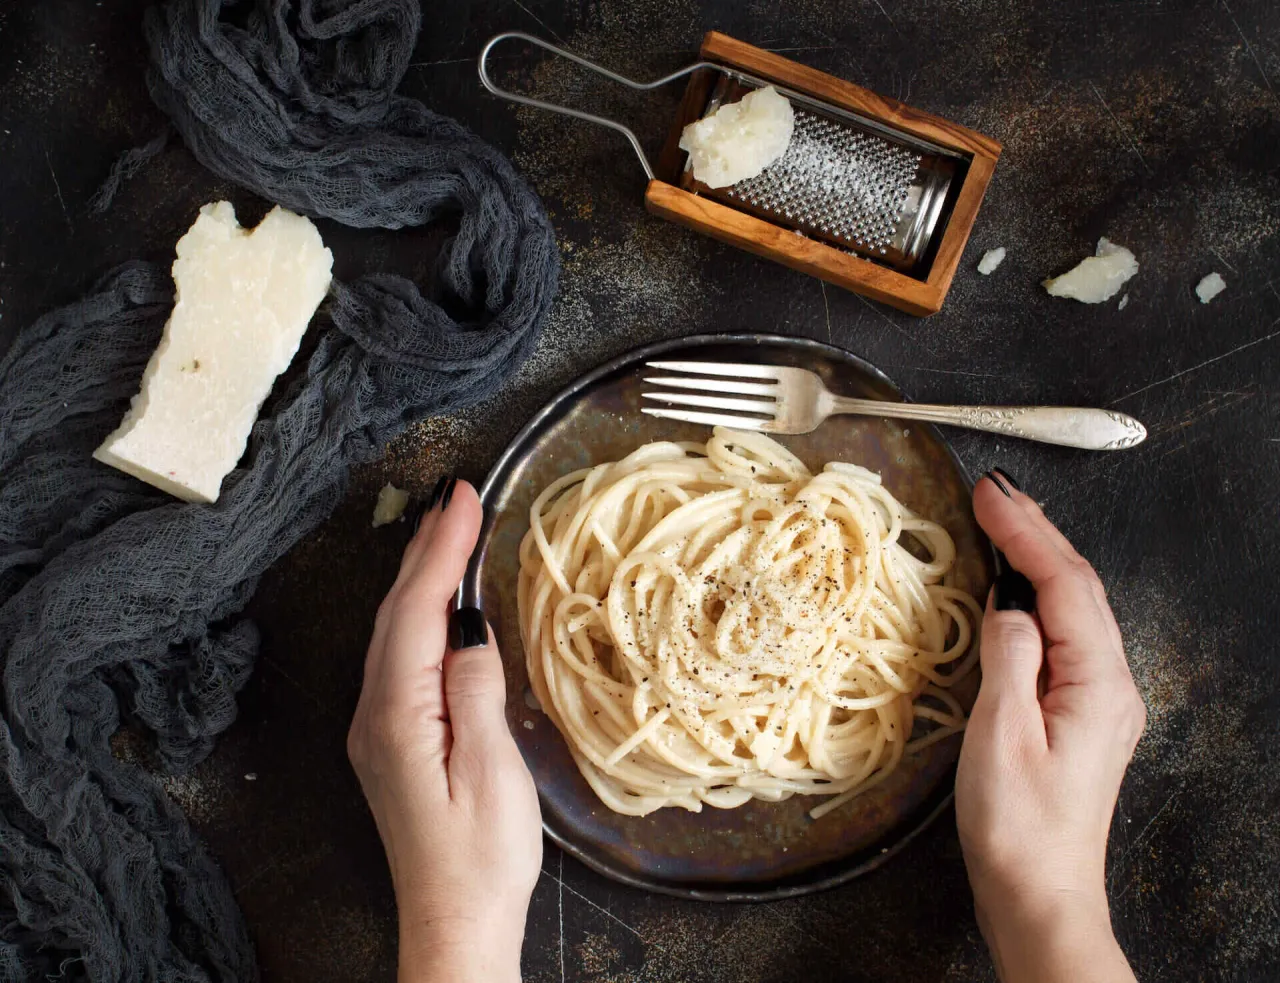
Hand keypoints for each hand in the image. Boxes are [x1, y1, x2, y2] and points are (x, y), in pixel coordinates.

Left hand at [348, 479, 541, 982]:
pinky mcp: (393, 740)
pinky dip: (418, 612)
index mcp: (398, 715)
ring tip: (449, 528)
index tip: (463, 498)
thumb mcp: (492, 772)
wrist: (455, 924)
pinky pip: (400, 654)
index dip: (441, 550)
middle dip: (426, 547)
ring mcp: (379, 728)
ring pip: (394, 630)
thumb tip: (468, 630)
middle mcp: (376, 714)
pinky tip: (436, 601)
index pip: (415, 610)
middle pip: (396, 611)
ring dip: (420, 574)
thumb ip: (475, 692)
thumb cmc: (481, 860)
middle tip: (456, 495)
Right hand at [956, 472, 1144, 982]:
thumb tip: (1008, 601)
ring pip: (1074, 608)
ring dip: (1038, 559)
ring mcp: (1099, 700)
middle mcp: (1110, 685)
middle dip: (1035, 532)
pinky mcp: (1079, 714)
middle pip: (1078, 587)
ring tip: (1002, 522)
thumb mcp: (1003, 734)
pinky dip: (1037, 596)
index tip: (989, 493)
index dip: (1026, 532)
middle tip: (994, 490)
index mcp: (1098, 683)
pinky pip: (1064, 635)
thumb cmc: (1018, 826)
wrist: (1039, 894)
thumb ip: (1010, 655)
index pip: (1064, 583)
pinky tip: (1014, 590)